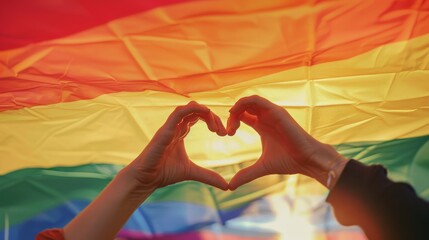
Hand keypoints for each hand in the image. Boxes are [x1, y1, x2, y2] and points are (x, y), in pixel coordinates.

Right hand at [126, 101, 228, 191]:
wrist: (146, 179)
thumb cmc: (164, 173)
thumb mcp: (192, 172)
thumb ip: (209, 176)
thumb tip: (226, 186)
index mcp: (181, 131)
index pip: (199, 116)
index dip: (213, 120)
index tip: (224, 133)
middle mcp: (176, 126)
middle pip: (197, 110)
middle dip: (213, 117)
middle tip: (223, 132)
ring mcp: (170, 127)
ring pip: (189, 108)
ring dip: (205, 112)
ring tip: (216, 127)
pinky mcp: (165, 131)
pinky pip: (178, 113)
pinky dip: (192, 108)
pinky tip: (205, 112)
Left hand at [227, 95, 347, 189]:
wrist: (306, 160)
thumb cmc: (288, 161)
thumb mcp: (261, 167)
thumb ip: (246, 174)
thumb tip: (230, 186)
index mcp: (262, 125)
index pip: (243, 115)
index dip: (232, 121)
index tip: (228, 134)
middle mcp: (266, 116)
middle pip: (243, 107)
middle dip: (232, 115)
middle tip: (229, 131)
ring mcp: (271, 112)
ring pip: (248, 100)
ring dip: (236, 109)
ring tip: (232, 125)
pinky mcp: (276, 111)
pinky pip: (256, 100)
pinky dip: (243, 103)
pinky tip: (236, 115)